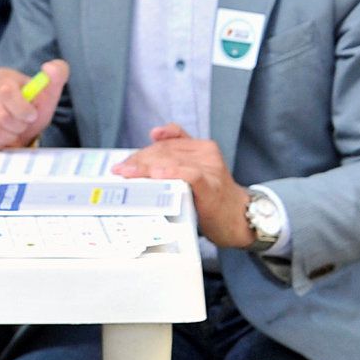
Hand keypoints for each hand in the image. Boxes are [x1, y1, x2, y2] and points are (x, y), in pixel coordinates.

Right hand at [0, 60, 69, 150]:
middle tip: (20, 127)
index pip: (7, 91)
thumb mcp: (49, 95)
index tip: (30, 116)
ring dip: (7, 138)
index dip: (23, 111)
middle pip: (0, 116)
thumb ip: (57, 75)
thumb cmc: (33, 111)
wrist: (18, 130)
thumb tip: (49, 67)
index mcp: (3, 76)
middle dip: (17, 127)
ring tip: (10, 133)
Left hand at [117, 124, 251, 246]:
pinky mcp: (212, 186)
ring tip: (128, 175)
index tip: (122, 165)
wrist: (238, 218)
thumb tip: (150, 141)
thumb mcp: (193, 172)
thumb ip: (175, 157)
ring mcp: (211, 168)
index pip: (164, 144)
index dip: (140, 154)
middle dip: (139, 162)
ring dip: (146, 168)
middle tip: (120, 173)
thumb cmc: (210, 198)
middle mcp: (206, 153)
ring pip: (172, 161)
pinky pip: (190, 175)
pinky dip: (172, 172)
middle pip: (164, 152)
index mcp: (200, 146)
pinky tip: (157, 175)